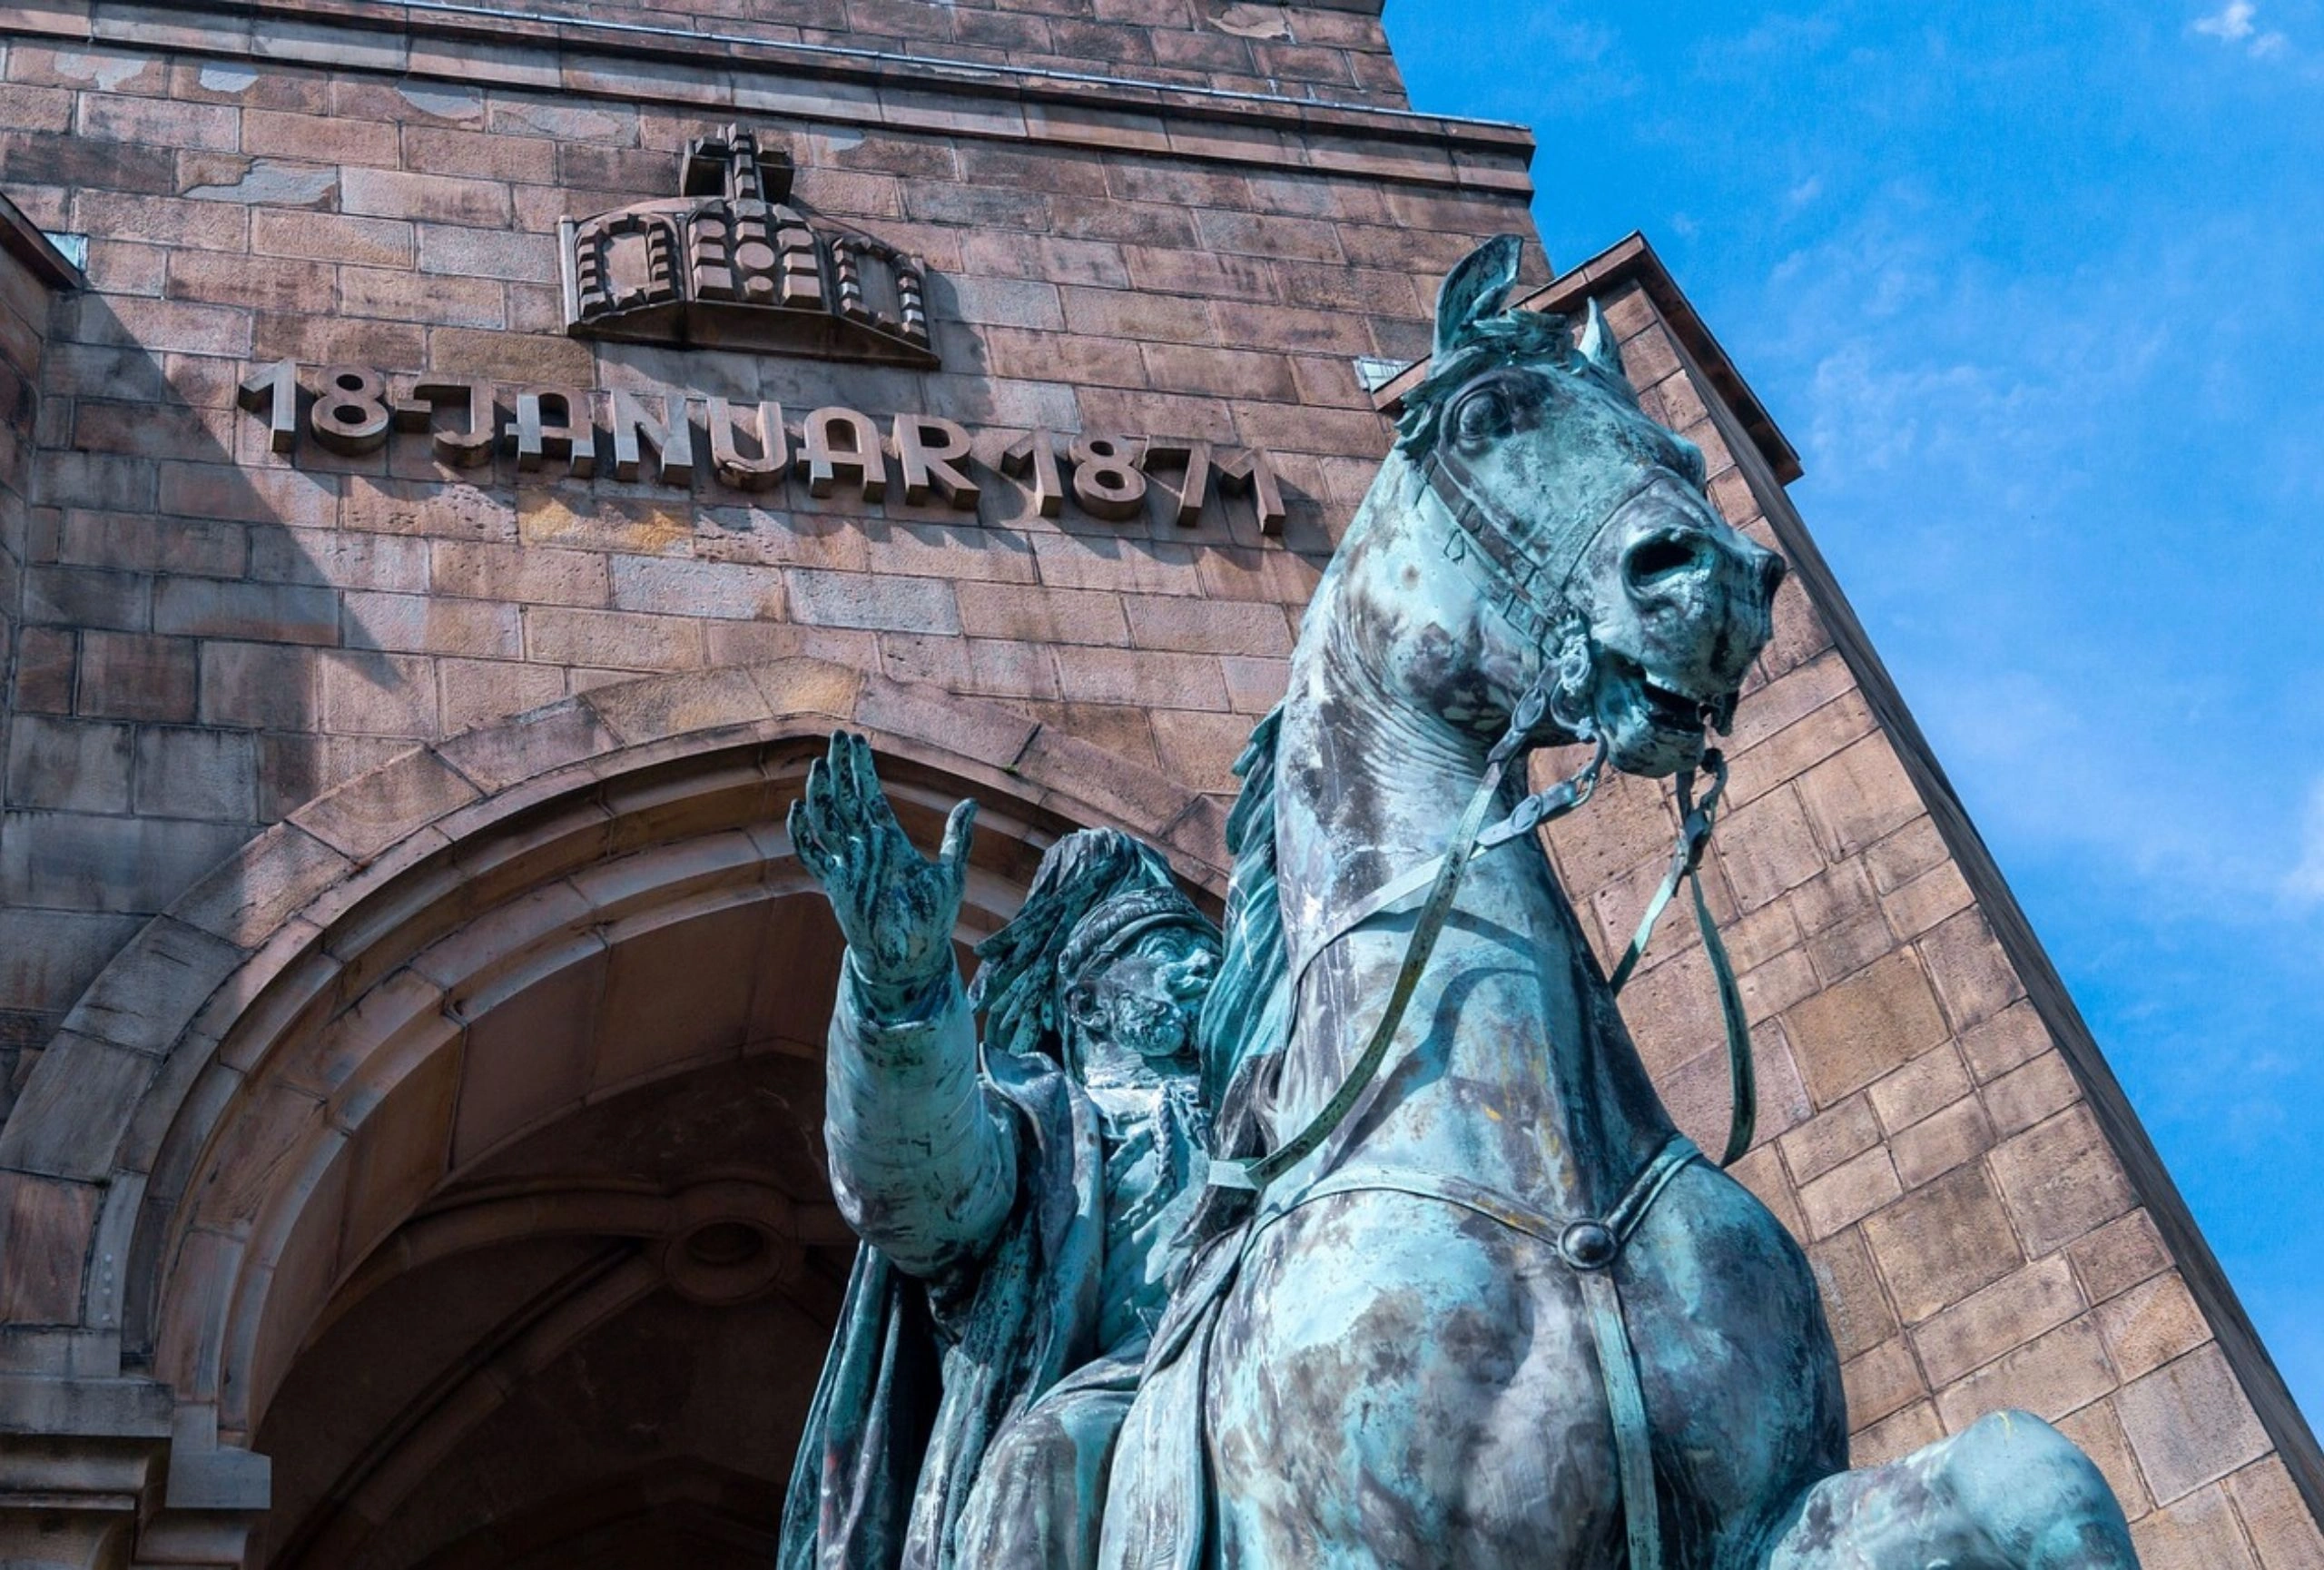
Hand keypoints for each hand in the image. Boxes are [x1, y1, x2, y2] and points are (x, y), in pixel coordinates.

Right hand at [789, 732, 977, 991]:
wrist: (912, 960)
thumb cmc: (933, 922)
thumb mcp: (950, 874)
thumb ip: (955, 838)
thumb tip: (970, 802)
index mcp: (890, 841)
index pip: (871, 795)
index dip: (862, 768)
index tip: (856, 741)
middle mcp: (865, 848)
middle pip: (847, 798)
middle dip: (840, 767)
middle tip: (837, 737)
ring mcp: (847, 865)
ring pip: (827, 820)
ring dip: (822, 792)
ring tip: (819, 765)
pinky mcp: (834, 885)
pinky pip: (811, 855)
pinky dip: (802, 833)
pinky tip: (797, 808)